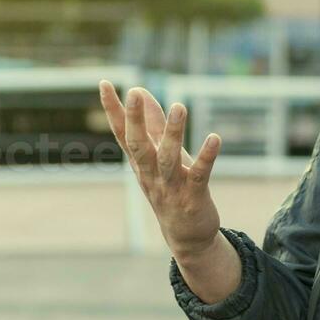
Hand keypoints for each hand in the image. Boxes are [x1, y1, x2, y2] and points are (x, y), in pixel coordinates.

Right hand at [99, 80, 222, 259]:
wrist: (186, 236)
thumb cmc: (171, 187)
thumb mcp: (159, 154)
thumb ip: (150, 123)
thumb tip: (141, 90)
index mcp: (140, 162)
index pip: (122, 133)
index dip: (113, 110)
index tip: (105, 83)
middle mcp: (150, 173)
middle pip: (138, 145)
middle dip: (135, 119)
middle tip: (134, 92)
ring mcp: (170, 186)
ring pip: (167, 158)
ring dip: (172, 132)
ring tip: (179, 106)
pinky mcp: (193, 196)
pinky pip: (199, 174)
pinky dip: (206, 157)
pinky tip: (215, 138)